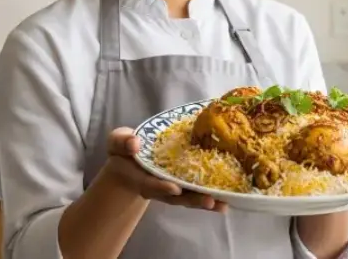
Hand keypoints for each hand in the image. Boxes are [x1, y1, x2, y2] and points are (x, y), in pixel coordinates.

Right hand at [103, 127, 227, 212]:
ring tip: (222, 205)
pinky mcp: (184, 185)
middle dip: (192, 199)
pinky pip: (198, 192)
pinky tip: (228, 200)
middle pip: (176, 197)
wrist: (130, 163)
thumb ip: (123, 142)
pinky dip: (212, 197)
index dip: (162, 186)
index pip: (151, 184)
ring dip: (205, 201)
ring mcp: (172, 188)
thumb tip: (134, 143)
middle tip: (209, 202)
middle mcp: (160, 186)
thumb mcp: (119, 143)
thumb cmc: (126, 151)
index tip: (174, 188)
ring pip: (189, 198)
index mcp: (143, 177)